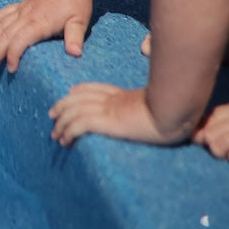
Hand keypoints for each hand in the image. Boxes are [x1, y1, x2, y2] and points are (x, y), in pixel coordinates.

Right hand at [0, 0, 92, 75]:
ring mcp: (21, 10)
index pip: (19, 41)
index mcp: (39, 23)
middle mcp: (25, 16)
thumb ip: (75, 37)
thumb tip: (75, 54)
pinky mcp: (20, 5)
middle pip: (4, 36)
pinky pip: (1, 15)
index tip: (11, 70)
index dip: (12, 56)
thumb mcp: (80, 21)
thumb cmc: (76, 1)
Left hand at [49, 83, 166, 146]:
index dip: (79, 91)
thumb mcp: (162, 107)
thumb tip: (161, 113)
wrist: (175, 111)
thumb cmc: (176, 111)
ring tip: (55, 136)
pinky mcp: (107, 120)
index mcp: (124, 94)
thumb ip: (153, 107)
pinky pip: (79, 124)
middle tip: (52, 115)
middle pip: (78, 97)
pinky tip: (65, 140)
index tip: (69, 95)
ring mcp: (108, 109)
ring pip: (74, 111)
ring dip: (61, 123)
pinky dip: (68, 131)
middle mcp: (112, 99)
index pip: (94, 88)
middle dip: (62, 106)